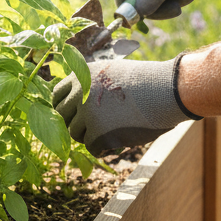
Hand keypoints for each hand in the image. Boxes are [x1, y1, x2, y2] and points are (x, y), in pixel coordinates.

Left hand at [51, 57, 199, 156]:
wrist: (165, 91)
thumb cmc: (144, 82)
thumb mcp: (112, 73)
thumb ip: (90, 85)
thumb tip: (72, 105)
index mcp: (81, 76)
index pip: (56, 96)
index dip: (63, 107)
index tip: (73, 115)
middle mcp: (79, 93)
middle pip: (61, 117)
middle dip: (74, 123)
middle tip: (93, 126)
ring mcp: (87, 114)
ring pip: (75, 134)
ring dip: (90, 135)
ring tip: (110, 129)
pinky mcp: (98, 134)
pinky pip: (91, 147)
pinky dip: (103, 146)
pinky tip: (117, 137)